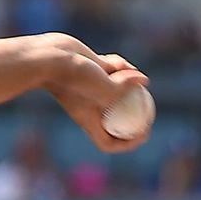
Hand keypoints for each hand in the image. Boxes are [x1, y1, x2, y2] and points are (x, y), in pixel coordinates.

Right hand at [41, 35, 149, 153]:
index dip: (128, 143)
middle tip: (150, 107)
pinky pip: (112, 69)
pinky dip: (118, 65)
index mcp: (89, 121)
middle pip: (116, 117)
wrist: (50, 56)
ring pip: (118, 88)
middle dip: (135, 113)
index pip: (108, 143)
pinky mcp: (91, 69)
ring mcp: (91, 87)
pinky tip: (116, 61)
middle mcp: (90, 106)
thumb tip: (146, 81)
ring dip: (127, 79)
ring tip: (125, 71)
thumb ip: (127, 88)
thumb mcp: (105, 88)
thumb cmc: (74, 77)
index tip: (144, 133)